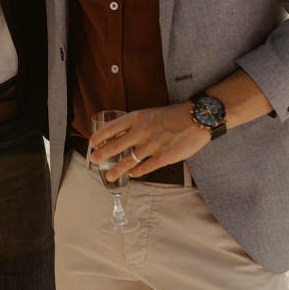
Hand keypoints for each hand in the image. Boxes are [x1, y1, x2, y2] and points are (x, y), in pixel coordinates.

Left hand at [90, 104, 209, 181]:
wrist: (196, 119)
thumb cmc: (174, 114)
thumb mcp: (151, 113)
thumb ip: (137, 124)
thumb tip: (122, 134)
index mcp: (138, 117)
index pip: (111, 127)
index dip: (99, 136)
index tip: (92, 142)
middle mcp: (142, 131)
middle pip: (115, 146)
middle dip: (102, 155)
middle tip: (94, 160)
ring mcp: (152, 146)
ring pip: (128, 161)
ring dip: (117, 170)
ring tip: (109, 176)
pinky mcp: (163, 158)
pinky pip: (145, 168)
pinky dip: (136, 172)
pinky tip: (132, 174)